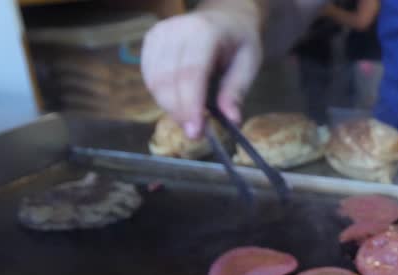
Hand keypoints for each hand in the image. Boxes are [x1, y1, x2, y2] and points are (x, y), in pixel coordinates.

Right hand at [141, 6, 262, 137]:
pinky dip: (161, 96)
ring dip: (169, 106)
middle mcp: (177, 29)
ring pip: (154, 80)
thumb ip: (236, 91)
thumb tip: (232, 120)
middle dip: (179, 111)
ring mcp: (159, 33)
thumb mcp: (249, 64)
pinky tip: (178, 104)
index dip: (190, 105)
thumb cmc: (239, 42)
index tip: (195, 132)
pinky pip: (149, 76)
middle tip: (194, 133)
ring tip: (189, 119)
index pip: (191, 72)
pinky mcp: (150, 40)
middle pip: (168, 78)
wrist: (225, 18)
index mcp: (205, 32)